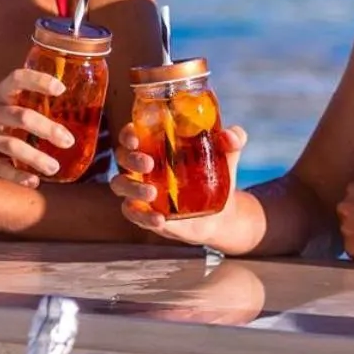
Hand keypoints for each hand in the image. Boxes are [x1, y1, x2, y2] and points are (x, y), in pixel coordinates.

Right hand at [0, 69, 74, 184]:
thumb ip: (15, 103)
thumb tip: (56, 114)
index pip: (17, 79)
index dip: (39, 81)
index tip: (61, 89)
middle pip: (20, 116)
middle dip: (47, 129)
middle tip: (68, 141)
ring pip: (10, 145)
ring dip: (35, 157)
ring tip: (54, 167)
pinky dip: (16, 175)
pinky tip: (32, 181)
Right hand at [111, 121, 248, 246]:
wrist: (222, 213)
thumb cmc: (217, 175)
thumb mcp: (228, 155)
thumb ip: (233, 140)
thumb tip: (231, 136)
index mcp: (157, 145)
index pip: (132, 134)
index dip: (128, 134)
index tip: (135, 137)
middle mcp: (144, 166)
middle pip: (122, 157)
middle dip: (131, 159)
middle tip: (149, 163)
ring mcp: (142, 190)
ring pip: (120, 185)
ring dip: (133, 188)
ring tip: (153, 193)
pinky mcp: (146, 213)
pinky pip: (133, 214)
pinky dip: (143, 216)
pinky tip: (160, 219)